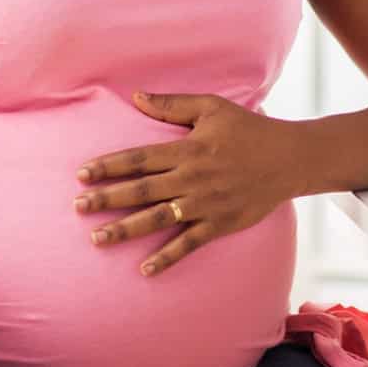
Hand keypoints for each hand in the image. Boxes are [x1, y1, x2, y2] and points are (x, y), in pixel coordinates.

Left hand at [74, 93, 300, 277]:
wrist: (290, 159)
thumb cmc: (249, 130)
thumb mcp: (212, 107)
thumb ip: (172, 105)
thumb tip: (135, 97)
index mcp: (187, 149)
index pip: (139, 158)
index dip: (109, 166)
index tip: (81, 174)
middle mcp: (192, 178)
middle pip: (141, 190)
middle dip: (106, 199)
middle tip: (78, 207)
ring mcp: (205, 203)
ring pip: (158, 219)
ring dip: (125, 230)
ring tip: (97, 239)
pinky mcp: (220, 223)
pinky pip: (189, 243)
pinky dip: (167, 258)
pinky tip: (145, 269)